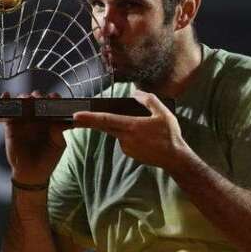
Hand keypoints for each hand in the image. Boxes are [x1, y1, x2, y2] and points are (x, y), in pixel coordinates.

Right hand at [3, 91, 68, 184]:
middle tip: (38, 99)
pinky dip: (6, 101)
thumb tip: (57, 121)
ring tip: (26, 100)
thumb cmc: (48, 158)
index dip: (53, 98)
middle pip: (37, 99)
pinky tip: (6, 96)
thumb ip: (58, 133)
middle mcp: (37, 116)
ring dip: (24, 98)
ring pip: (23, 102)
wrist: (32, 173)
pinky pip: (8, 111)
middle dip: (38, 96)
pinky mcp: (11, 125)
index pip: (52, 103)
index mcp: (51, 119)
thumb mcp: (58, 145)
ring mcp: (24, 119)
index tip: (53, 98)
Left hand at [73, 90, 187, 169]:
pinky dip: (129, 134)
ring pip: (117, 131)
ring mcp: (126, 147)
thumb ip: (149, 100)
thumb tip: (135, 92)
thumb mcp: (163, 113)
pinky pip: (124, 139)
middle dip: (89, 122)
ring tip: (145, 129)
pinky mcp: (129, 152)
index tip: (75, 116)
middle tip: (75, 118)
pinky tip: (144, 137)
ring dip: (122, 126)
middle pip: (104, 127)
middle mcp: (125, 138)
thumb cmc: (170, 135)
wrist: (174, 158)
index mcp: (132, 126)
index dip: (89, 118)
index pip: (106, 120)